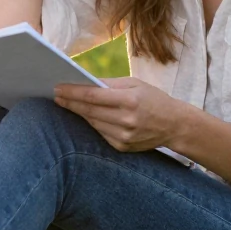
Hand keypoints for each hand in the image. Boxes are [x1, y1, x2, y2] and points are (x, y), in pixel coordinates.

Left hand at [53, 77, 188, 152]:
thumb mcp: (135, 84)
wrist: (174, 125)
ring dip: (78, 113)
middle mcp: (126, 120)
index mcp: (130, 100)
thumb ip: (110, 84)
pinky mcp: (122, 147)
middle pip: (89, 111)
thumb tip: (84, 82)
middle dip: (70, 102)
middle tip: (55, 95)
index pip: (93, 96)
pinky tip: (85, 115)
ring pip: (92, 123)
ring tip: (65, 103)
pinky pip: (100, 133)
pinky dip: (92, 123)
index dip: (73, 92)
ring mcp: (124, 136)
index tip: (58, 88)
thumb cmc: (153, 99)